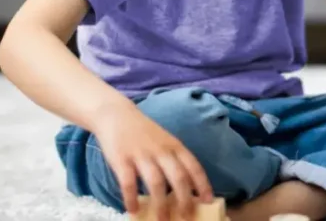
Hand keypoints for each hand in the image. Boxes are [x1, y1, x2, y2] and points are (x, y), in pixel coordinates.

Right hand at [91, 102, 213, 220]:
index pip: (193, 167)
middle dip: (184, 199)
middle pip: (178, 177)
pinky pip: (128, 182)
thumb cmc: (144, 132)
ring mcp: (141, 155)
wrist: (116, 115)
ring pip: (156, 182)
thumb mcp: (165, 141)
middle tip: (187, 217)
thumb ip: (174, 160)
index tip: (209, 201)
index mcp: (175, 146)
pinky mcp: (121, 160)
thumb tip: (186, 189)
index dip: (202, 184)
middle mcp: (161, 151)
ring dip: (161, 204)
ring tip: (163, 220)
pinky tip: (133, 211)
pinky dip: (131, 198)